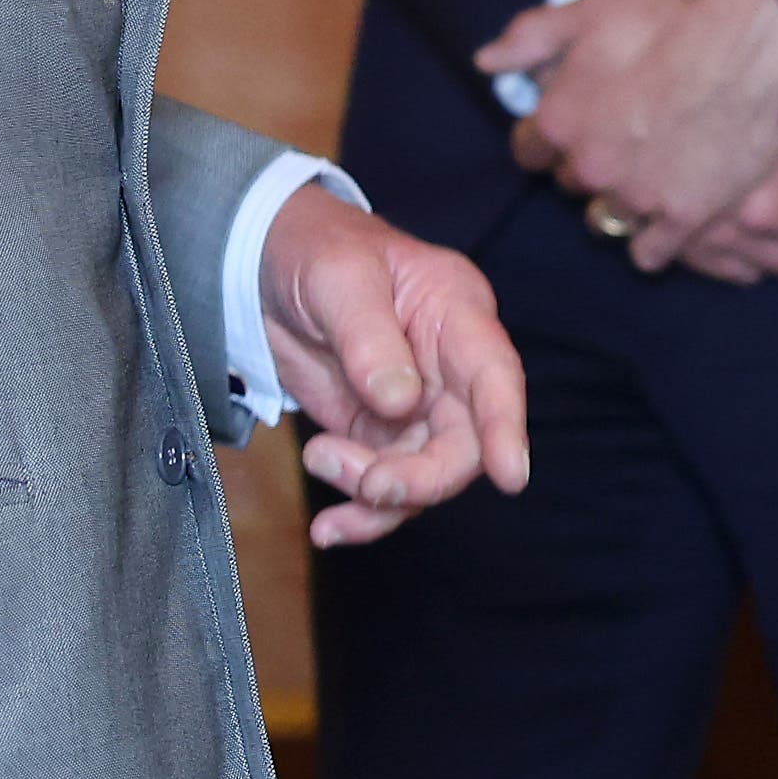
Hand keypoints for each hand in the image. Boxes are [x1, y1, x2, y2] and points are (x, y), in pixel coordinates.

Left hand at [261, 178, 532, 543]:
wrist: (268, 265)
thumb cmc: (318, 250)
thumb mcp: (339, 277)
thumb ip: (368, 337)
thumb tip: (399, 402)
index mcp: (457, 313)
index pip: (495, 376)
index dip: (505, 427)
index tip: (510, 477)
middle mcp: (450, 368)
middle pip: (464, 443)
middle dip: (422, 476)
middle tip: (371, 485)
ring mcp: (417, 407)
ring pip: (424, 475)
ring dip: (378, 495)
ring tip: (320, 461)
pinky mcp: (380, 434)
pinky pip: (385, 486)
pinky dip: (359, 511)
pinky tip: (329, 528)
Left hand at [476, 0, 777, 265]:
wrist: (750, 41)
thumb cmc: (668, 19)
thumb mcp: (588, 12)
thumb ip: (529, 38)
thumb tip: (485, 61)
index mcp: (559, 120)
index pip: (529, 149)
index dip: (552, 133)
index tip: (579, 119)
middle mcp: (589, 167)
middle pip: (571, 182)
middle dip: (590, 164)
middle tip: (627, 137)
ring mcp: (636, 197)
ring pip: (606, 219)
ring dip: (620, 202)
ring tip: (651, 175)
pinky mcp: (683, 218)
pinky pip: (650, 253)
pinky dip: (655, 239)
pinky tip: (670, 217)